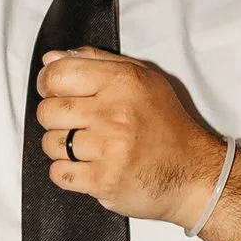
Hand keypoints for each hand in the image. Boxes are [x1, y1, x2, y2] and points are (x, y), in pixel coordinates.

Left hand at [35, 48, 228, 221]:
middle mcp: (115, 112)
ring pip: (50, 143)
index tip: (55, 93)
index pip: (57, 75)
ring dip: (62, 147)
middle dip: (55, 118)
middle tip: (77, 124)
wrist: (193, 173)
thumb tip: (50, 60)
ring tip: (88, 147)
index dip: (48, 84)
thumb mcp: (142, 79)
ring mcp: (109, 149)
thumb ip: (96, 62)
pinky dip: (67, 172)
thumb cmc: (165, 124)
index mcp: (123, 81)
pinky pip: (58, 173)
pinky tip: (88, 167)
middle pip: (47, 111)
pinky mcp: (104, 180)